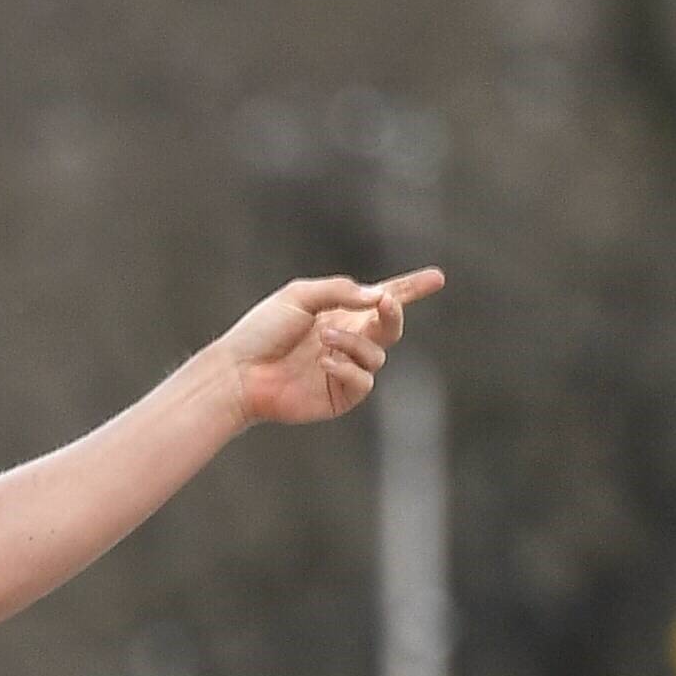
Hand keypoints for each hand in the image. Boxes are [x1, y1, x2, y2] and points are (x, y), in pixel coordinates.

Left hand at [220, 269, 442, 426]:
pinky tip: (324, 363)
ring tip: (323, 340)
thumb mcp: (299, 297)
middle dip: (393, 314)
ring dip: (355, 343)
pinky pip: (364, 382)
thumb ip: (340, 291)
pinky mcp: (339, 397)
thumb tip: (379, 297)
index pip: (383, 299)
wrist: (237, 373)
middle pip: (390, 327)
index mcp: (340, 313)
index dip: (412, 289)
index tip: (438, 278)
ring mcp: (345, 369)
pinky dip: (349, 369)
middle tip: (385, 304)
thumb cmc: (261, 331)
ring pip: (377, 355)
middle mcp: (347, 340)